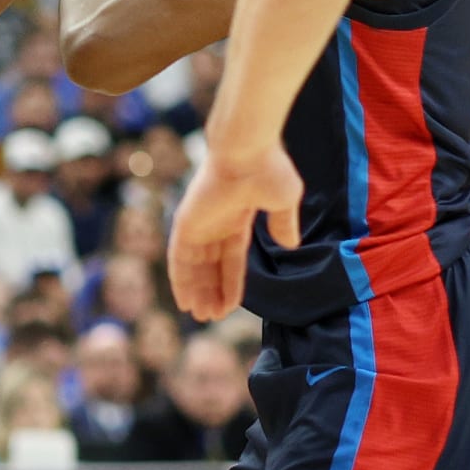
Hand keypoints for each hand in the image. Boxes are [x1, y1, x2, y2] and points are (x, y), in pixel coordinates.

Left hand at [168, 143, 302, 321]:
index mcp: (237, 218)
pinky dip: (180, 280)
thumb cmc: (268, 170)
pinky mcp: (185, 223)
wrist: (246, 151)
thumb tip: (290, 244)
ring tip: (200, 317)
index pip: (231, 259)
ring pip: (193, 267)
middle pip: (209, 266)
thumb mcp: (284, 201)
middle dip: (211, 292)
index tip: (231, 306)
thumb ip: (284, 223)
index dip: (232, 283)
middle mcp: (214, 223)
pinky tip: (184, 300)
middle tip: (210, 318)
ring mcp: (198, 223)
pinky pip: (179, 258)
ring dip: (197, 292)